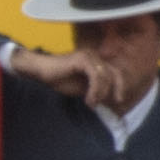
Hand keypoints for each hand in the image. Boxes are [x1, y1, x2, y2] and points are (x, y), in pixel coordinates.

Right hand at [13, 46, 132, 105]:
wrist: (40, 71)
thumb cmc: (57, 79)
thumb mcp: (81, 87)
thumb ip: (94, 89)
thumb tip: (106, 99)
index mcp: (96, 61)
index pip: (115, 73)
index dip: (119, 86)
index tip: (118, 100)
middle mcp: (95, 56)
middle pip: (114, 73)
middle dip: (116, 89)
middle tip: (113, 102)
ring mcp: (89, 56)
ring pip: (105, 76)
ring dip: (101, 92)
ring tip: (92, 103)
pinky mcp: (83, 59)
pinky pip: (95, 76)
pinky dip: (95, 89)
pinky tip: (89, 99)